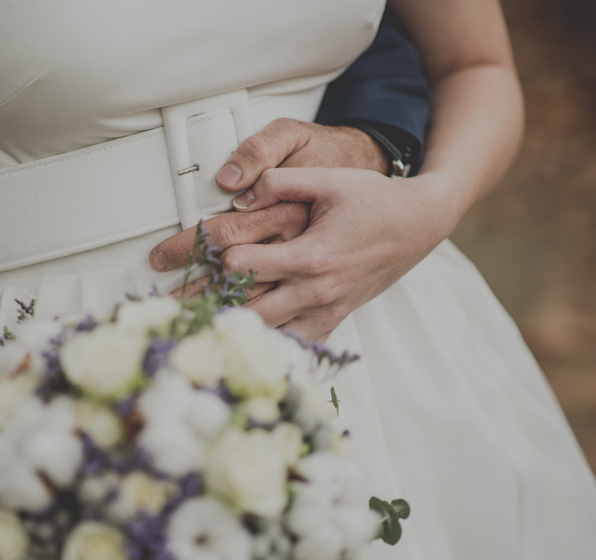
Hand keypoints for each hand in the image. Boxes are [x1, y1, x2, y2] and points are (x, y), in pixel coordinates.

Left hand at [151, 121, 455, 341]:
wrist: (420, 224)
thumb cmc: (374, 201)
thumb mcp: (330, 180)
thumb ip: (281, 182)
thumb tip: (237, 191)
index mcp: (310, 255)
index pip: (242, 266)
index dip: (214, 258)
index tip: (193, 256)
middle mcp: (316, 291)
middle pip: (247, 311)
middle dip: (210, 306)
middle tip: (175, 306)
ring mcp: (326, 311)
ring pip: (270, 335)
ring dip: (236, 329)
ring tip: (202, 327)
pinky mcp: (334, 319)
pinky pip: (296, 343)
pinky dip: (271, 342)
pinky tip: (247, 341)